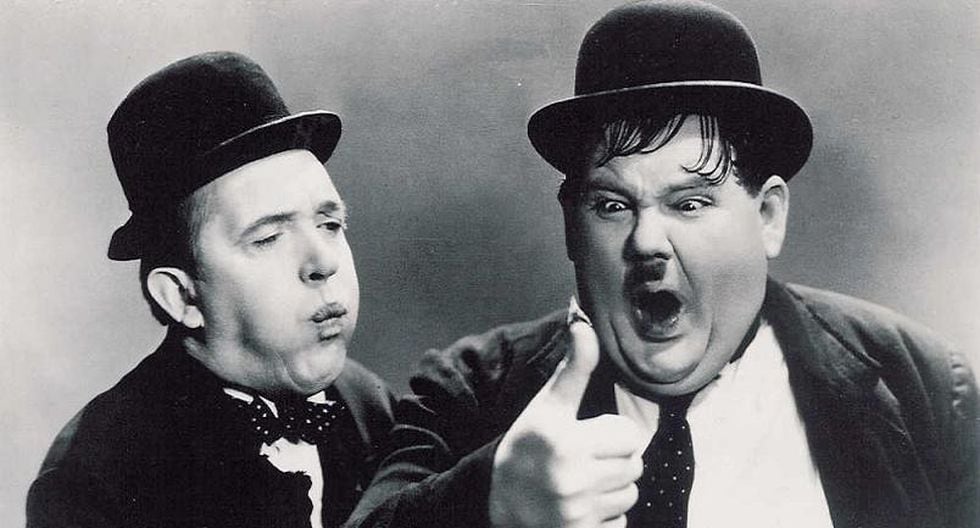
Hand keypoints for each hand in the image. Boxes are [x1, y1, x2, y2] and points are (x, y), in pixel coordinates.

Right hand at [489, 321, 644, 527]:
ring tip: (586, 482)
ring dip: (614, 488)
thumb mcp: (546, 407)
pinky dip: (608, 517)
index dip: (613, 433)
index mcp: (566, 442)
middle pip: (634, 466)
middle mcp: (572, 479)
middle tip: (589, 458)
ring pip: (630, 495)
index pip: (629, 436)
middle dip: (617, 460)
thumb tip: (584, 325)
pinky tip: (584, 506)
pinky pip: (621, 524)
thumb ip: (572, 368)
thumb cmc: (526, 446)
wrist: (497, 500)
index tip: (590, 435)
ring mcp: (577, 513)